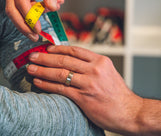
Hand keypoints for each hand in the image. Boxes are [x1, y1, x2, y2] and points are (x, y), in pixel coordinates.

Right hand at [6, 0, 62, 40]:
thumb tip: (52, 8)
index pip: (21, 1)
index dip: (29, 17)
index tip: (38, 28)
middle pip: (12, 10)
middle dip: (22, 26)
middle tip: (35, 36)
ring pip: (13, 11)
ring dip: (24, 23)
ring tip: (37, 32)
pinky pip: (19, 8)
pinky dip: (29, 14)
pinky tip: (43, 12)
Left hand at [27, 45, 142, 134]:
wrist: (130, 112)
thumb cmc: (118, 94)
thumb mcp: (108, 72)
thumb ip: (91, 65)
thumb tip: (70, 60)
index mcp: (100, 61)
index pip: (74, 50)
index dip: (58, 49)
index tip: (46, 49)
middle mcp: (94, 70)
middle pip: (64, 60)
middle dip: (45, 58)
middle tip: (32, 56)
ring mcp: (88, 84)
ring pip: (60, 73)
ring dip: (42, 70)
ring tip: (30, 68)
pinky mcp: (83, 97)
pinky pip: (60, 88)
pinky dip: (47, 84)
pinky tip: (38, 82)